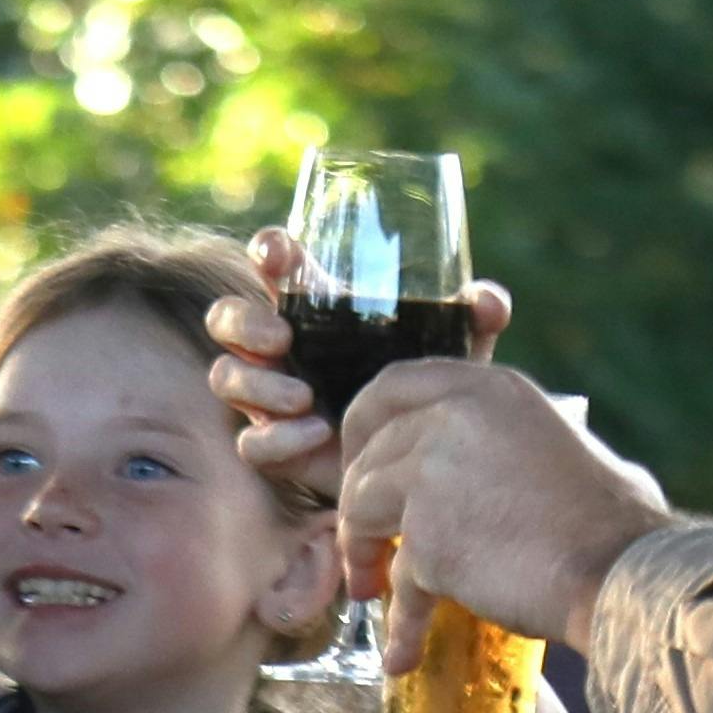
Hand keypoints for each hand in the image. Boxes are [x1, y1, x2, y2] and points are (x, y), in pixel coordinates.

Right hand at [205, 240, 526, 488]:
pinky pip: (250, 441)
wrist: (425, 462)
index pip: (274, 262)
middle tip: (283, 339)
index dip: (267, 250)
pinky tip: (316, 433)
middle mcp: (281, 346)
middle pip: (227, 317)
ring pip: (226, 377)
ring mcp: (269, 396)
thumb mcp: (456, 348)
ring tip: (305, 396)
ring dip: (259, 385)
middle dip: (243, 324)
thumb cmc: (429, 386)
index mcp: (316, 306)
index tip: (277, 254)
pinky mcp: (274, 445)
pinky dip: (277, 437)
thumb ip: (475, 318)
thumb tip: (485, 301)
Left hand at [336, 358, 669, 648]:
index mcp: (487, 388)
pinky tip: (403, 653)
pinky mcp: (429, 537)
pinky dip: (401, 621)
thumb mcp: (565, 445)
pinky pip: (399, 579)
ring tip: (372, 591)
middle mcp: (454, 417)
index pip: (393, 386)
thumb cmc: (613, 520)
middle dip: (358, 503)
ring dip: (363, 554)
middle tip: (366, 541)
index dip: (364, 426)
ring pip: (364, 510)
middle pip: (372, 456)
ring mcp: (434, 474)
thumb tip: (505, 463)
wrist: (622, 571)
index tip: (362, 462)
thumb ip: (513, 443)